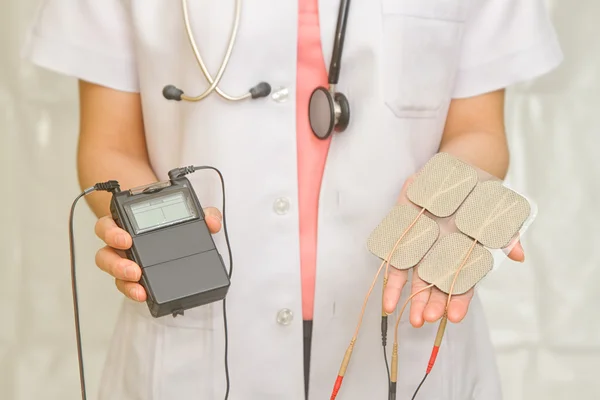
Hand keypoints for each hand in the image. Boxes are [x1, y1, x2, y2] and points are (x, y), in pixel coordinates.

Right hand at [94, 207, 222, 301]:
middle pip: (105, 253)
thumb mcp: (189, 215)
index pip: (108, 225)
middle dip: (116, 263)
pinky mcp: (134, 278)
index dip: (111, 232)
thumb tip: (212, 222)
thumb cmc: (170, 223)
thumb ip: (205, 214)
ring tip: (138, 288)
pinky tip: (144, 295)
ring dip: (123, 281)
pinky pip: (127, 286)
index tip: (125, 239)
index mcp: (127, 224)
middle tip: (133, 269)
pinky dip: (134, 291)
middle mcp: (122, 244)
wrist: (169, 231)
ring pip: (113, 275)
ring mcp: (126, 262)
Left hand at [382, 178, 524, 326]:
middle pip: (435, 285)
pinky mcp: (403, 232)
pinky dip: (391, 279)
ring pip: (413, 277)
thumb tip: (518, 254)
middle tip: (425, 320)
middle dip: (430, 304)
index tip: (454, 317)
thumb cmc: (480, 193)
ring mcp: (421, 246)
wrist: (457, 169)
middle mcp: (441, 254)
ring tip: (407, 318)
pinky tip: (388, 299)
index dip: (458, 301)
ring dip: (409, 298)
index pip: (462, 284)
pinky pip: (394, 258)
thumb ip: (505, 232)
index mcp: (464, 254)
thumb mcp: (497, 209)